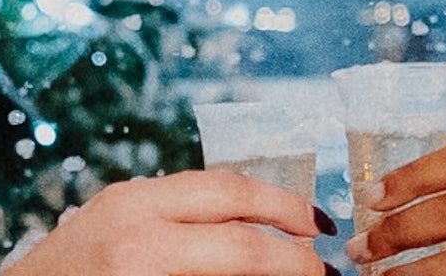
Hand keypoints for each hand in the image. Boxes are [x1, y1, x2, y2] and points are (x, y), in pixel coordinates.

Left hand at [2, 169, 339, 275]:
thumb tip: (274, 267)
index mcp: (142, 258)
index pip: (243, 249)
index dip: (293, 263)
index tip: (323, 274)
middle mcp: (134, 211)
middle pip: (233, 192)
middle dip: (288, 210)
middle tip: (322, 231)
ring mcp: (125, 193)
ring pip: (213, 179)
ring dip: (261, 196)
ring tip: (294, 216)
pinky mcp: (122, 191)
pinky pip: (189, 185)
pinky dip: (227, 197)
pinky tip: (246, 215)